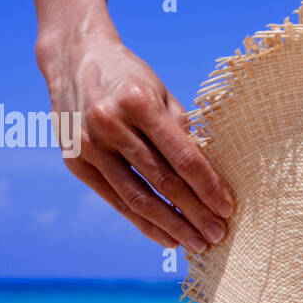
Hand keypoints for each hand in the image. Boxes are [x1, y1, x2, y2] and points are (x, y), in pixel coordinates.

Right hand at [38, 29, 233, 252]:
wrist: (73, 59)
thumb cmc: (130, 78)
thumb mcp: (161, 92)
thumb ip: (182, 131)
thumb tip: (211, 177)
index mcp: (138, 102)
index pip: (182, 157)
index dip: (208, 187)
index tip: (228, 208)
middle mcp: (109, 125)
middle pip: (162, 182)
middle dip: (194, 213)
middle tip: (218, 235)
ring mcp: (88, 146)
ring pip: (138, 199)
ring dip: (172, 226)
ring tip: (197, 243)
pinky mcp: (75, 163)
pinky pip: (116, 202)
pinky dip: (143, 224)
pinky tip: (167, 237)